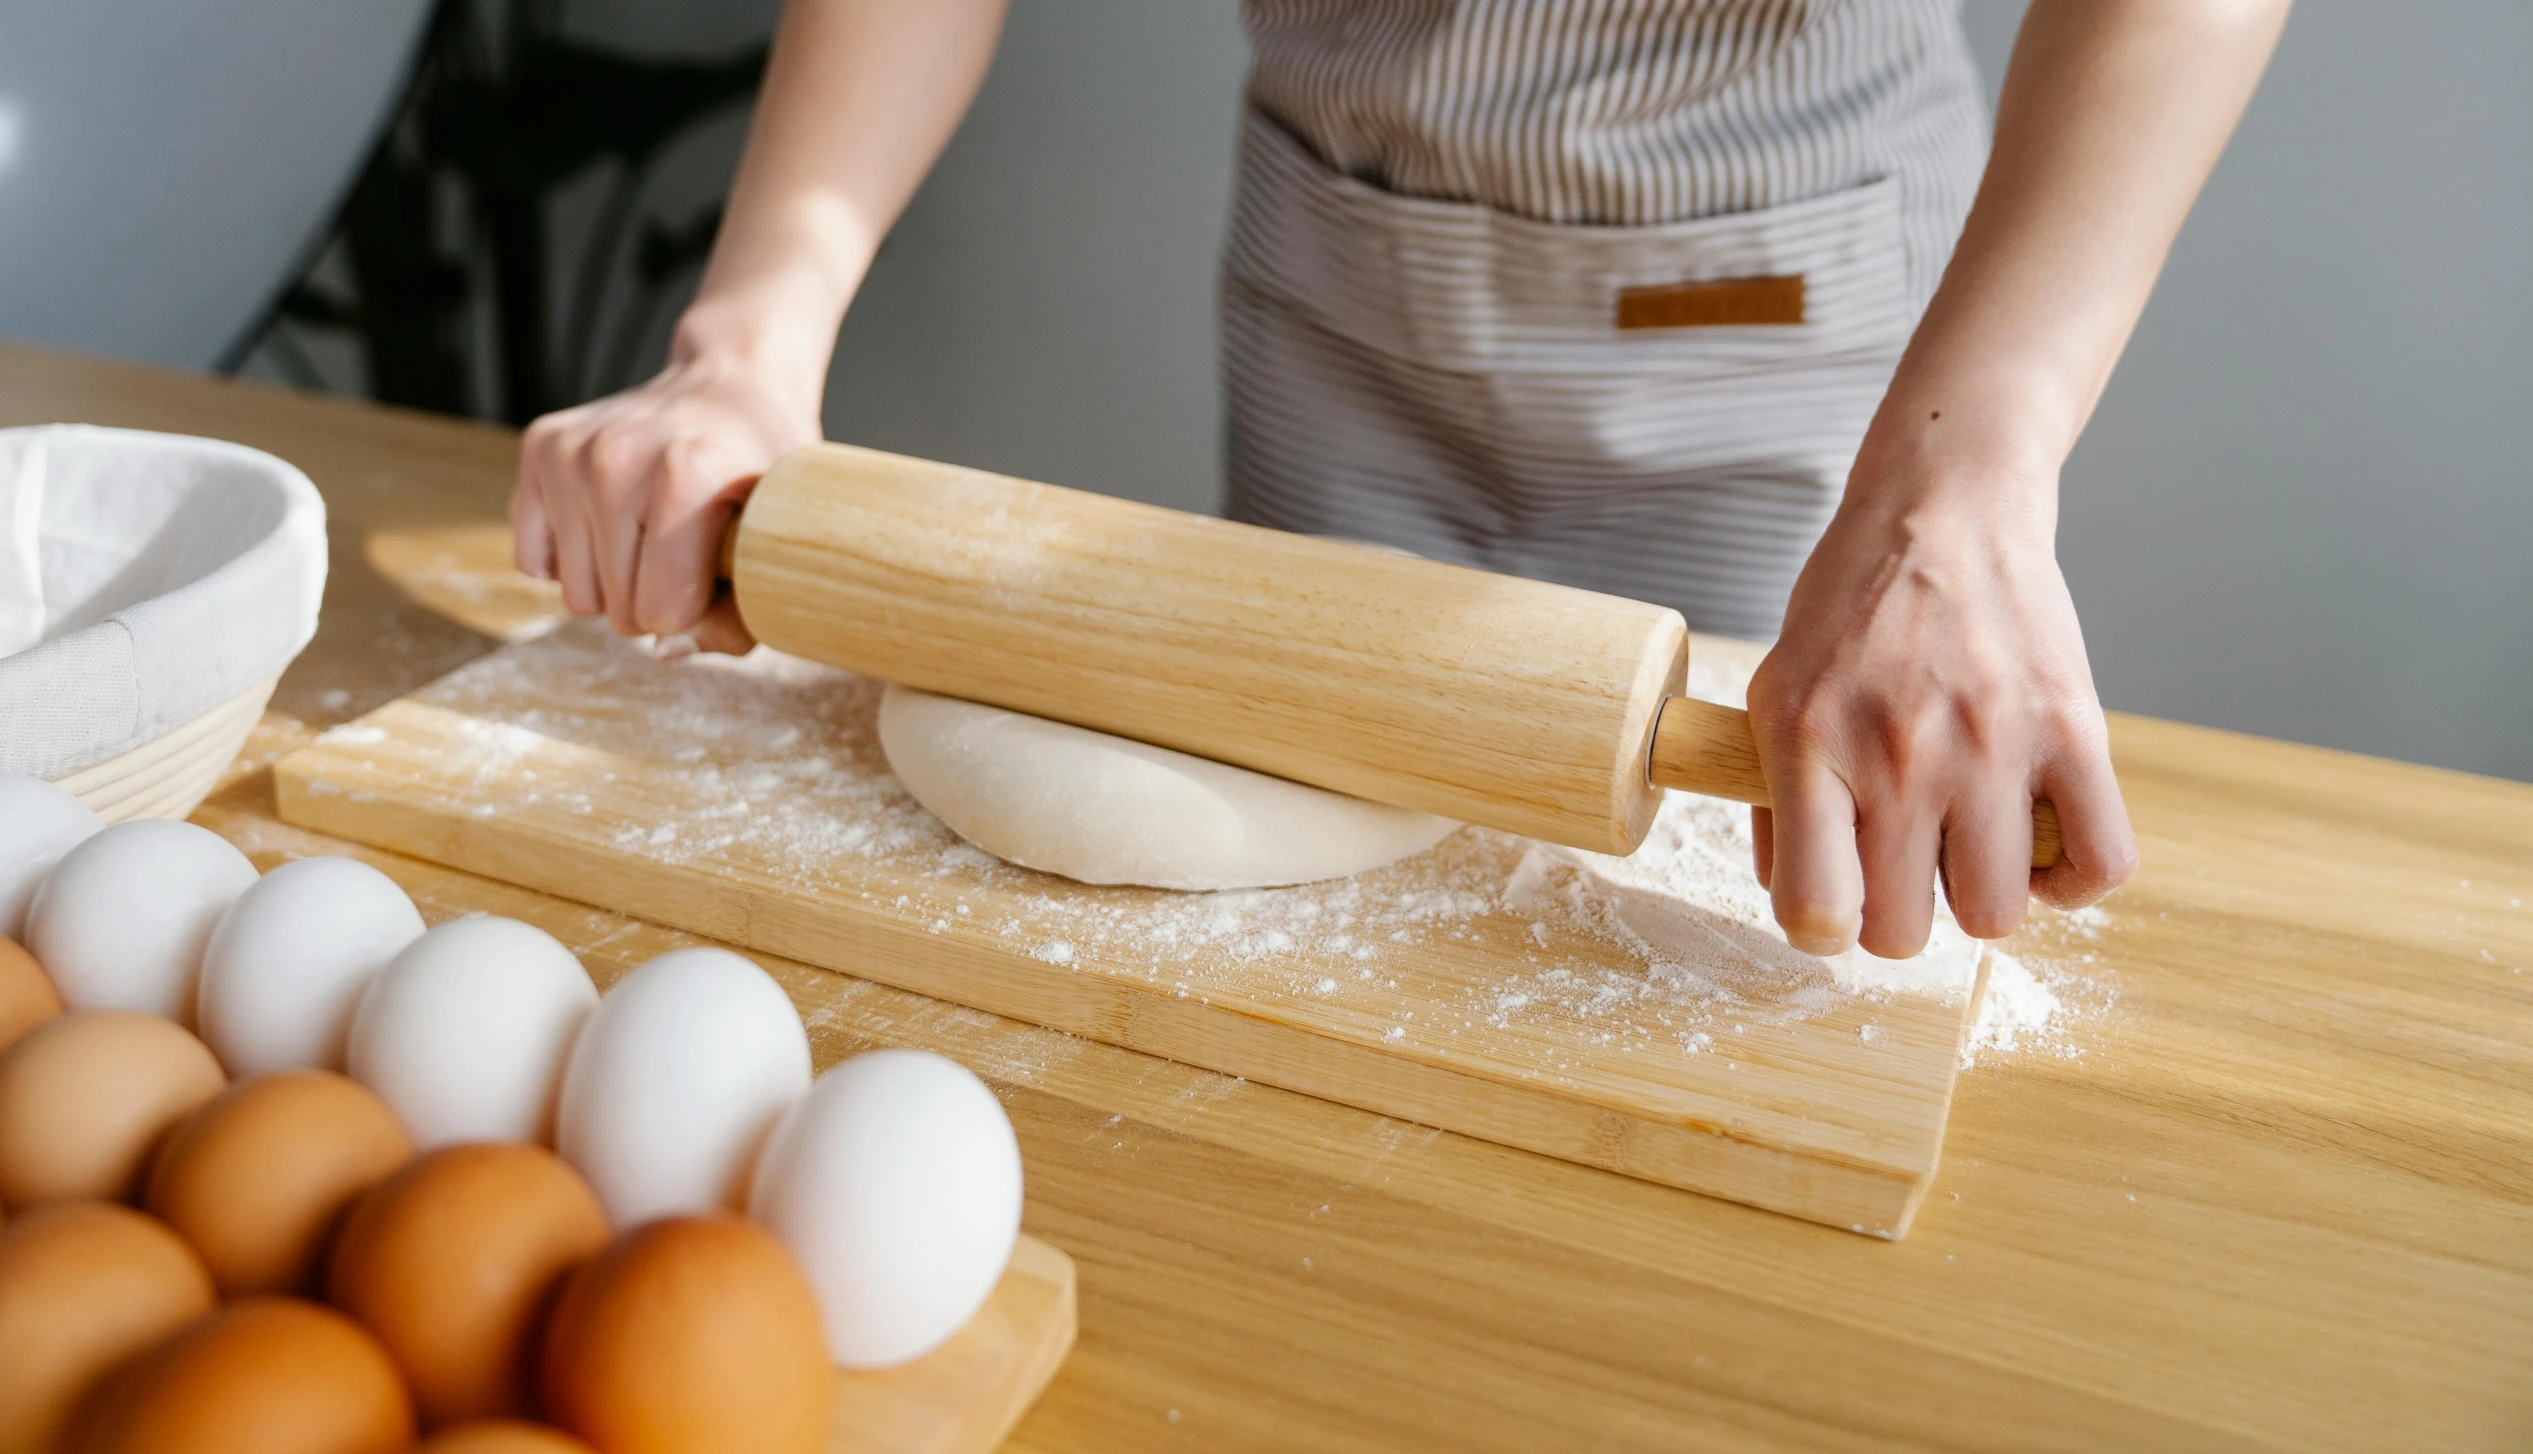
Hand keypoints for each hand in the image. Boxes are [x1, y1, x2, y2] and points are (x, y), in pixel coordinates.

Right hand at [513, 350, 820, 653]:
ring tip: (651, 539)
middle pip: (616, 609)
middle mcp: (617, 458)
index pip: (662, 611)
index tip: (714, 578)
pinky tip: (611, 525)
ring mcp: (572, 451)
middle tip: (686, 558)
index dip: (693, 612)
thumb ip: (740, 616)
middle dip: (653, 604)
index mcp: (686, 476)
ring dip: (614, 586)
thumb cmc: (760, 470)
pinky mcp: (541, 446)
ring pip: (574, 595)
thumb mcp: (779, 543)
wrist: (730, 384)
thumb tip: (667, 651)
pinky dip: (572, 561)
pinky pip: (534, 562)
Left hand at [1746, 455, 2136, 957]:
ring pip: (1994, 915)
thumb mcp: (1777, 690)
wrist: (1945, 511)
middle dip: (1900, 914)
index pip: (1816, 909)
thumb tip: (1807, 911)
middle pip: (1903, 932)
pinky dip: (2071, 879)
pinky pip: (2099, 863)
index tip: (1834, 904)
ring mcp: (1991, 744)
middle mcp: (1899, 752)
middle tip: (1904, 858)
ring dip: (1980, 894)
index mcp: (1810, 743)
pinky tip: (2037, 844)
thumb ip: (1777, 803)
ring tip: (1968, 839)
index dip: (1822, 931)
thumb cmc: (1854, 609)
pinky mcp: (2073, 730)